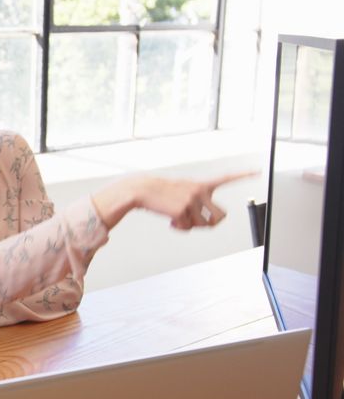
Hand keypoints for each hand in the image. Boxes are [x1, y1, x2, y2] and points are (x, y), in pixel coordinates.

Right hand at [92, 171, 255, 229]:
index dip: (243, 175)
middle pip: (220, 216)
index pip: (226, 179)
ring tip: (177, 219)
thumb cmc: (162, 195)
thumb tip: (209, 223)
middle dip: (211, 224)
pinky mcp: (182, 210)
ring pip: (203, 225)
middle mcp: (200, 191)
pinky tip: (170, 220)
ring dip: (191, 226)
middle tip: (197, 222)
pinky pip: (187, 228)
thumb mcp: (183, 195)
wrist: (142, 190)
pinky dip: (178, 227)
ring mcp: (192, 200)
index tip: (258, 170)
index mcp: (201, 184)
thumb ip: (198, 206)